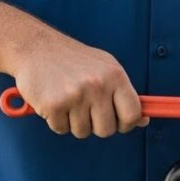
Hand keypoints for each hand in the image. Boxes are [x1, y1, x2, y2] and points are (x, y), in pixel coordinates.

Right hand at [13, 33, 148, 137]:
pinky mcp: (54, 105)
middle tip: (85, 107)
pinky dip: (57, 120)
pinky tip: (54, 100)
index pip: (133, 114)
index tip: (118, 122)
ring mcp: (75, 95)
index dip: (127, 124)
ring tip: (67, 98)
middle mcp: (97, 85)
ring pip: (82, 132)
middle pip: (107, 130)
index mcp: (114, 75)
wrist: (37, 48)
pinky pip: (61, 129)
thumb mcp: (105, 67)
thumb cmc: (73, 60)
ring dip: (74, 121)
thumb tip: (142, 119)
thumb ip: (123, 93)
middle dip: (96, 125)